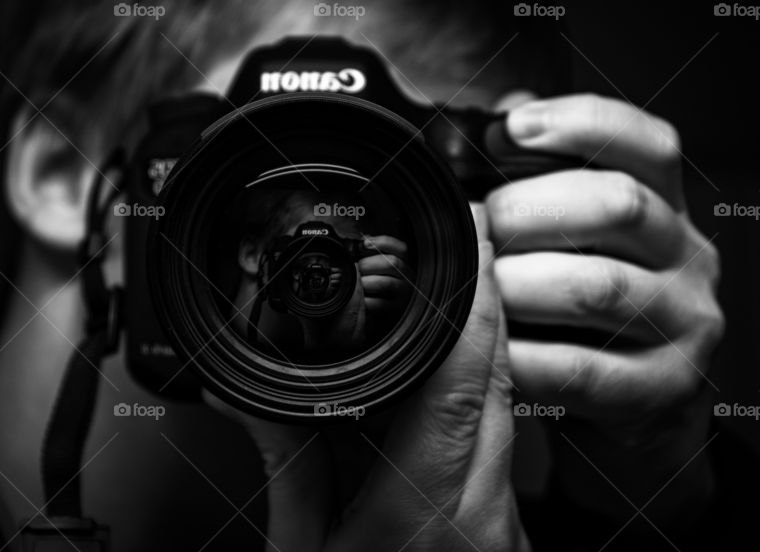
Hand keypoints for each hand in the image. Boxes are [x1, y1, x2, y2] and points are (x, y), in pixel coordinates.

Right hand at [205, 211, 528, 550]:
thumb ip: (285, 467)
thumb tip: (254, 398)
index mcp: (427, 507)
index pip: (462, 376)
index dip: (472, 295)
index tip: (469, 236)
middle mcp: (484, 505)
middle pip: (497, 375)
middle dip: (484, 298)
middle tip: (460, 242)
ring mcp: (504, 515)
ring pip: (505, 401)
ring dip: (484, 338)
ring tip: (450, 288)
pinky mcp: (505, 523)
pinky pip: (500, 434)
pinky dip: (478, 387)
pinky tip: (448, 369)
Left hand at [358, 234, 412, 314]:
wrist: (384, 318)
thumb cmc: (378, 291)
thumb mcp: (379, 271)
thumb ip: (372, 255)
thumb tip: (359, 242)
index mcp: (404, 266)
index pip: (401, 248)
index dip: (382, 243)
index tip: (364, 244)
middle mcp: (407, 279)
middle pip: (393, 263)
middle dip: (369, 264)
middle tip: (357, 268)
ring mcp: (403, 296)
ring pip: (386, 283)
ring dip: (366, 282)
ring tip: (358, 284)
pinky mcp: (395, 312)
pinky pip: (379, 304)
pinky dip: (366, 301)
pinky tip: (360, 299)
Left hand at [486, 93, 722, 518]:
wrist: (633, 407)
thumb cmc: (584, 309)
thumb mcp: (575, 237)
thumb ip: (544, 175)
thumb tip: (499, 119)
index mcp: (664, 206)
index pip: (648, 143)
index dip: (579, 124)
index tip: (509, 129)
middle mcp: (687, 255)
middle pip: (618, 204)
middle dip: (527, 210)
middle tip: (478, 227)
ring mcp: (684, 322)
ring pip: (596, 286)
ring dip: (519, 284)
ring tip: (478, 291)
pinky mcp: (664, 387)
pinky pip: (581, 367)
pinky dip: (523, 357)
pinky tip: (492, 351)